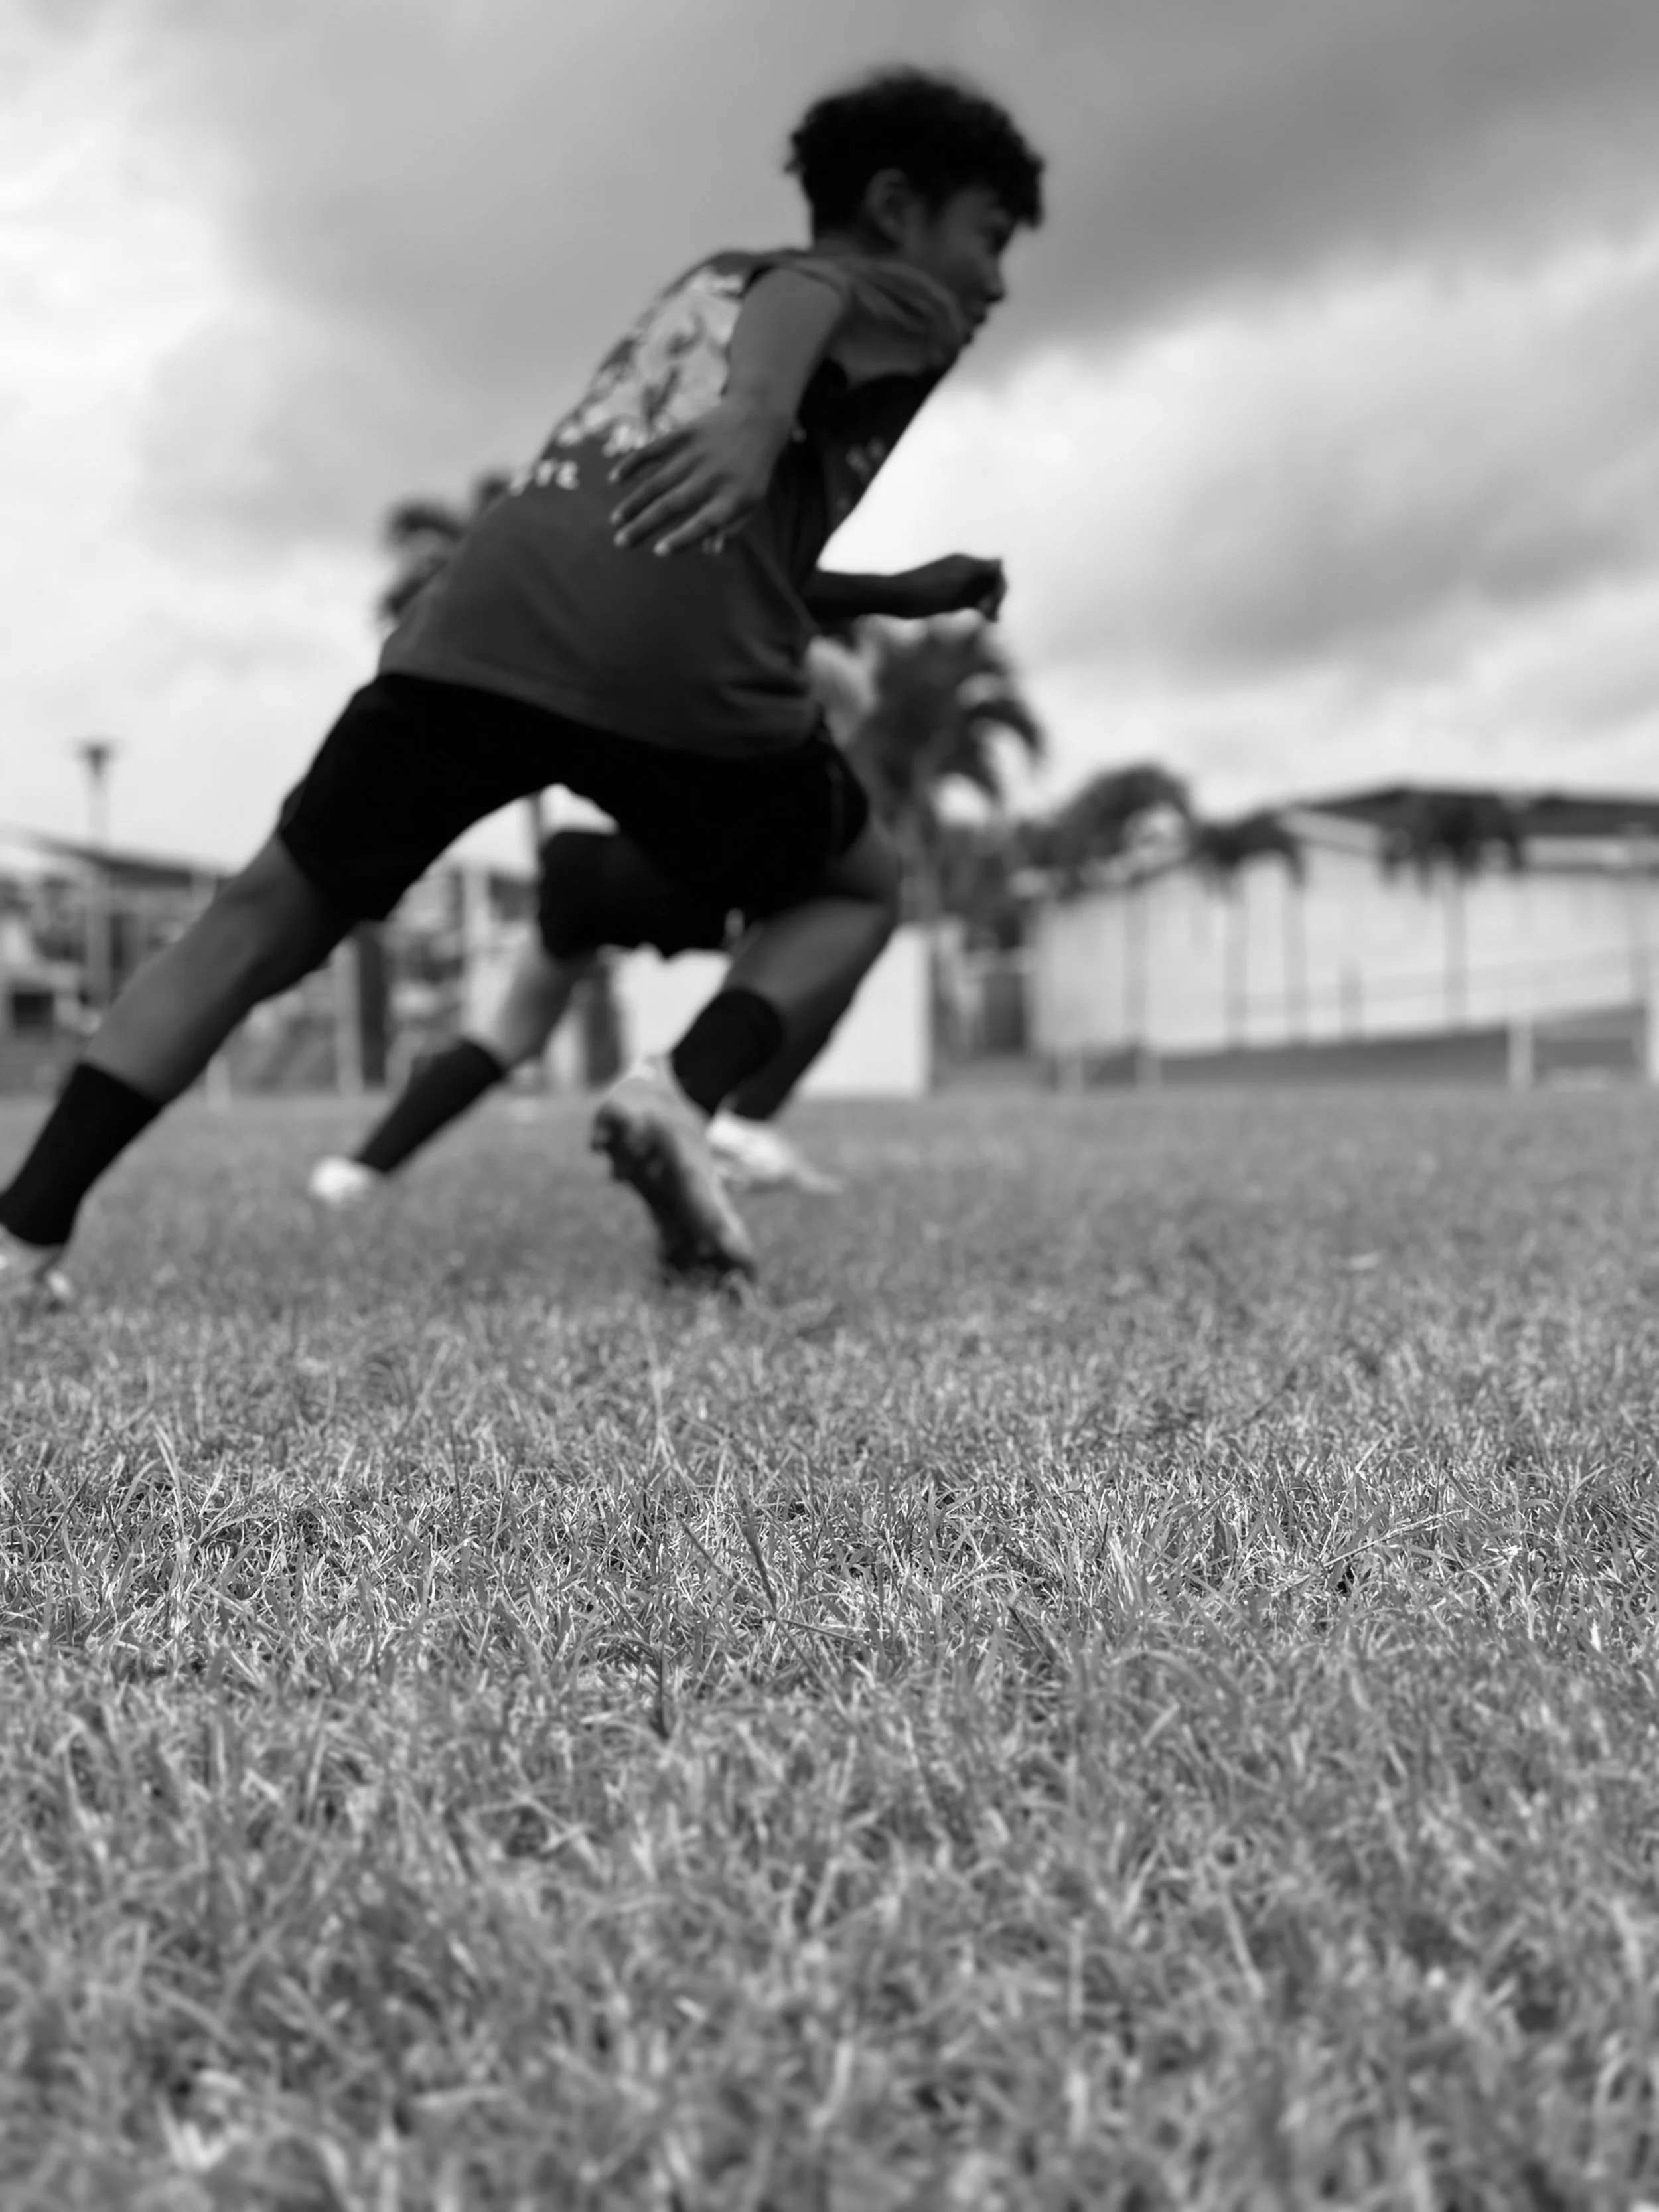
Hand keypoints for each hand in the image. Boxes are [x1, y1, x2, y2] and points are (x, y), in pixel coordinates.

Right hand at [609, 399, 788, 555]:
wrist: (758, 418)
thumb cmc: (750, 472)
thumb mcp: (751, 502)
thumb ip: (731, 526)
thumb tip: (709, 551)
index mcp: (734, 498)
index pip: (705, 523)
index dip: (682, 539)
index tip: (659, 551)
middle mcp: (714, 477)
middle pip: (672, 505)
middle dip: (643, 526)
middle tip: (620, 543)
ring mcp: (697, 453)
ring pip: (658, 482)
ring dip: (633, 503)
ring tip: (615, 522)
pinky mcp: (685, 433)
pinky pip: (654, 450)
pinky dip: (633, 463)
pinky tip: (615, 479)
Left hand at [898, 555, 1007, 620]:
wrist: (896, 597)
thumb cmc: (925, 590)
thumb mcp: (954, 582)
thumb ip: (979, 572)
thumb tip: (1001, 561)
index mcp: (966, 562)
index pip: (995, 572)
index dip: (998, 588)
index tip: (990, 607)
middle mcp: (963, 570)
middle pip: (990, 582)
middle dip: (995, 597)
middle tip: (989, 615)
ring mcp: (956, 583)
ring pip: (981, 592)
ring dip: (989, 603)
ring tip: (991, 618)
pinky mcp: (949, 596)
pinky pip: (970, 599)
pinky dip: (978, 607)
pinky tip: (984, 617)